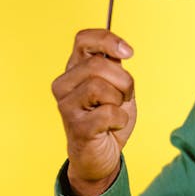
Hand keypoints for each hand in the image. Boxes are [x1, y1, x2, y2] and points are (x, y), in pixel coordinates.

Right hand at [52, 29, 135, 195]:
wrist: (102, 156)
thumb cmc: (108, 119)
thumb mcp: (116, 87)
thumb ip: (114, 67)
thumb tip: (122, 50)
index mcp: (74, 70)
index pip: (83, 39)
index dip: (108, 40)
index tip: (128, 53)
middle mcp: (64, 84)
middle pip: (98, 64)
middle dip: (123, 80)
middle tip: (125, 96)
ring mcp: (67, 105)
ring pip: (101, 87)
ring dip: (120, 101)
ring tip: (116, 112)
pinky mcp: (76, 126)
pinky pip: (108, 113)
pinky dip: (120, 120)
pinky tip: (112, 126)